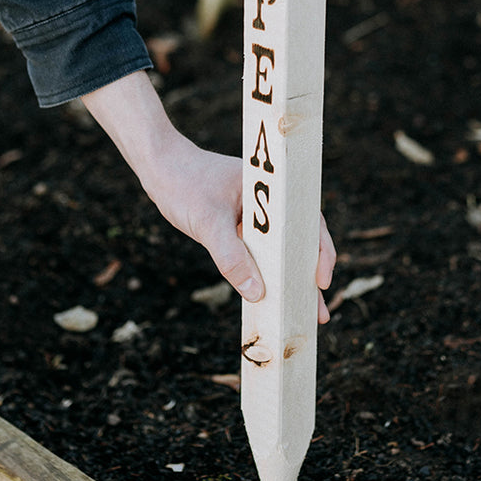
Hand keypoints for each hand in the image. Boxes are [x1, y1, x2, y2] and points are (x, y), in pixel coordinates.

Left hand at [81, 72, 335, 322]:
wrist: (159, 167)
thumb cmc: (185, 183)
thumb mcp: (208, 222)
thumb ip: (231, 257)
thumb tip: (257, 294)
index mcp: (274, 187)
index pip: (308, 221)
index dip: (320, 252)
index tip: (320, 282)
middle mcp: (270, 201)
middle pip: (299, 241)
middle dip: (309, 277)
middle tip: (319, 313)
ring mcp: (256, 215)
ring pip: (280, 250)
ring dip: (289, 279)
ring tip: (301, 313)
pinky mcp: (240, 227)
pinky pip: (260, 253)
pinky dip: (266, 273)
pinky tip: (270, 298)